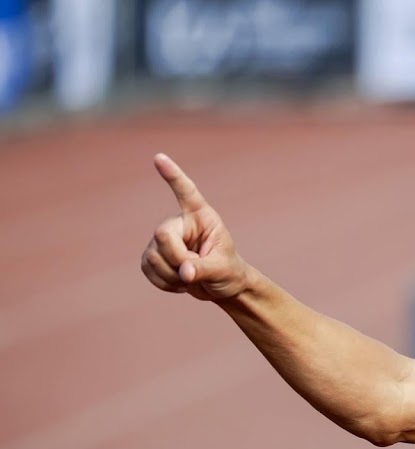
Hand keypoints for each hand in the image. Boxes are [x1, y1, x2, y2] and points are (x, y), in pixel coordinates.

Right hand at [141, 153, 249, 300]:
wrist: (221, 286)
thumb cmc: (228, 271)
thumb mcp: (223, 268)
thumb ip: (204, 268)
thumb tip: (183, 272)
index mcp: (201, 217)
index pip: (187, 192)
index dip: (173, 175)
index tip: (159, 157)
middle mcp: (180, 223)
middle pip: (162, 235)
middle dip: (177, 258)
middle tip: (194, 272)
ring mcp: (163, 239)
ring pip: (153, 256)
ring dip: (171, 275)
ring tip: (191, 278)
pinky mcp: (152, 255)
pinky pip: (147, 269)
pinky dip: (163, 282)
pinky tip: (179, 283)